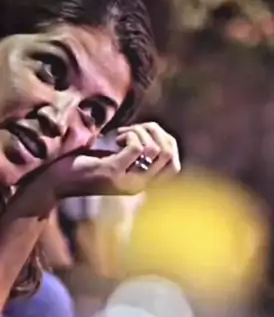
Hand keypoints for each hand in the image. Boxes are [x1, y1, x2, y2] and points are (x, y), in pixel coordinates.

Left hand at [40, 122, 180, 198]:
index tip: (146, 135)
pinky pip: (135, 148)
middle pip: (169, 156)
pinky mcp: (112, 172)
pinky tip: (113, 137)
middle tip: (134, 130)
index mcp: (142, 185)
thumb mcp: (116, 161)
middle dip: (156, 134)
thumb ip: (138, 154)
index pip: (175, 167)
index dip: (168, 144)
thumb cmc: (83, 166)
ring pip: (155, 150)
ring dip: (141, 133)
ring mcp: (126, 181)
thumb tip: (158, 133)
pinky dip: (128, 135)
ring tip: (121, 134)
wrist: (54, 182)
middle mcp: (138, 186)